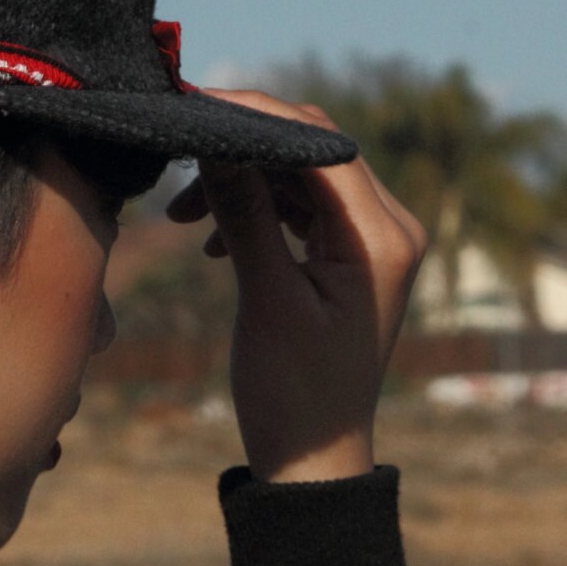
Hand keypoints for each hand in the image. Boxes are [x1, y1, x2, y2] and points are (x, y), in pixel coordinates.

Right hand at [166, 90, 427, 482]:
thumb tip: (215, 141)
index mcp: (382, 237)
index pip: (320, 143)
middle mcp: (387, 229)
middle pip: (311, 151)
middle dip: (242, 149)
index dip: (255, 116)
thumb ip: (244, 214)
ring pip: (298, 178)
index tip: (195, 104)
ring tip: (181, 216)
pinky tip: (210, 242)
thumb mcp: (266, 299)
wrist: (312, 460)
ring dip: (240, 184)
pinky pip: (297, 209)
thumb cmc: (294, 394)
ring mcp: (368, 243)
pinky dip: (253, 211)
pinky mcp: (344, 258)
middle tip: (179, 153)